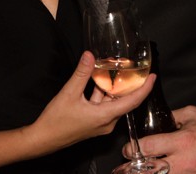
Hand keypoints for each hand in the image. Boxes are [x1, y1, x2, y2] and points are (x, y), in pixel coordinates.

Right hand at [27, 51, 155, 153]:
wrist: (42, 139)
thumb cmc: (56, 121)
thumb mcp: (69, 93)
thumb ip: (81, 73)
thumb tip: (89, 55)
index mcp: (105, 116)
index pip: (132, 101)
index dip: (144, 88)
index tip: (152, 76)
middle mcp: (106, 122)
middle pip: (124, 101)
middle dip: (128, 85)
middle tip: (133, 69)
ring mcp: (100, 124)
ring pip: (112, 102)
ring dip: (112, 88)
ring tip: (114, 70)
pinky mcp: (93, 123)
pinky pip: (103, 106)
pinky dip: (103, 93)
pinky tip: (97, 81)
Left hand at [129, 106, 195, 173]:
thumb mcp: (194, 115)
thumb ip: (173, 116)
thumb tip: (157, 118)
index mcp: (183, 141)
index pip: (149, 147)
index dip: (132, 149)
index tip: (128, 149)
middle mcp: (184, 162)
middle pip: (148, 170)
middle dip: (133, 168)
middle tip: (127, 165)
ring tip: (138, 170)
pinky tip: (156, 172)